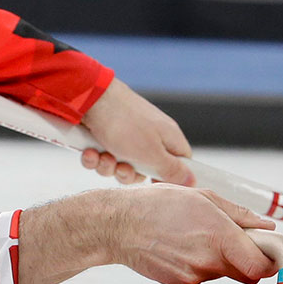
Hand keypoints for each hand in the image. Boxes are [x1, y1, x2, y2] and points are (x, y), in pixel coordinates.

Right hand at [18, 185, 276, 283]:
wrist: (117, 226)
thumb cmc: (156, 205)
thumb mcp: (202, 197)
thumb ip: (240, 214)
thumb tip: (266, 226)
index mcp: (219, 236)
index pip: (261, 266)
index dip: (268, 261)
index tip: (267, 252)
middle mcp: (208, 261)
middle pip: (245, 272)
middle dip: (246, 259)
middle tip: (232, 241)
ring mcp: (193, 277)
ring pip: (223, 275)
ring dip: (220, 261)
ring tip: (197, 239)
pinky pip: (202, 279)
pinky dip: (200, 266)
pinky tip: (182, 249)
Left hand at [80, 78, 194, 185]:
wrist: (89, 99)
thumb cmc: (125, 124)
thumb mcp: (152, 153)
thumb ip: (172, 170)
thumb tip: (193, 181)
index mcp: (168, 139)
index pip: (180, 164)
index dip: (169, 178)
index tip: (155, 184)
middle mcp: (148, 138)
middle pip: (145, 172)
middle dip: (128, 175)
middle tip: (122, 167)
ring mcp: (126, 137)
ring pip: (120, 167)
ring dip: (108, 166)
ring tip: (103, 155)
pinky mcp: (105, 136)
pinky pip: (102, 158)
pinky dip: (94, 157)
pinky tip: (90, 150)